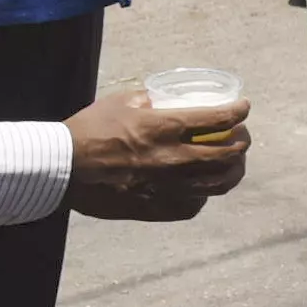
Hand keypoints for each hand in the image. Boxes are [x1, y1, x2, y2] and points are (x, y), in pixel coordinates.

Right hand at [63, 88, 250, 220]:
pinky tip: (204, 186)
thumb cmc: (89, 129)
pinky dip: (205, 194)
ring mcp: (167, 188)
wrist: (63, 168)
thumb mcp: (122, 102)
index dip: (237, 112)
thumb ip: (150, 100)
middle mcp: (172, 160)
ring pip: (217, 184)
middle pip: (227, 155)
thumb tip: (167, 98)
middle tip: (241, 136)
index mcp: (165, 128)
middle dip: (242, 143)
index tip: (243, 108)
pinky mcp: (156, 208)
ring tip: (234, 163)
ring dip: (232, 171)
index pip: (217, 120)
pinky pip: (193, 205)